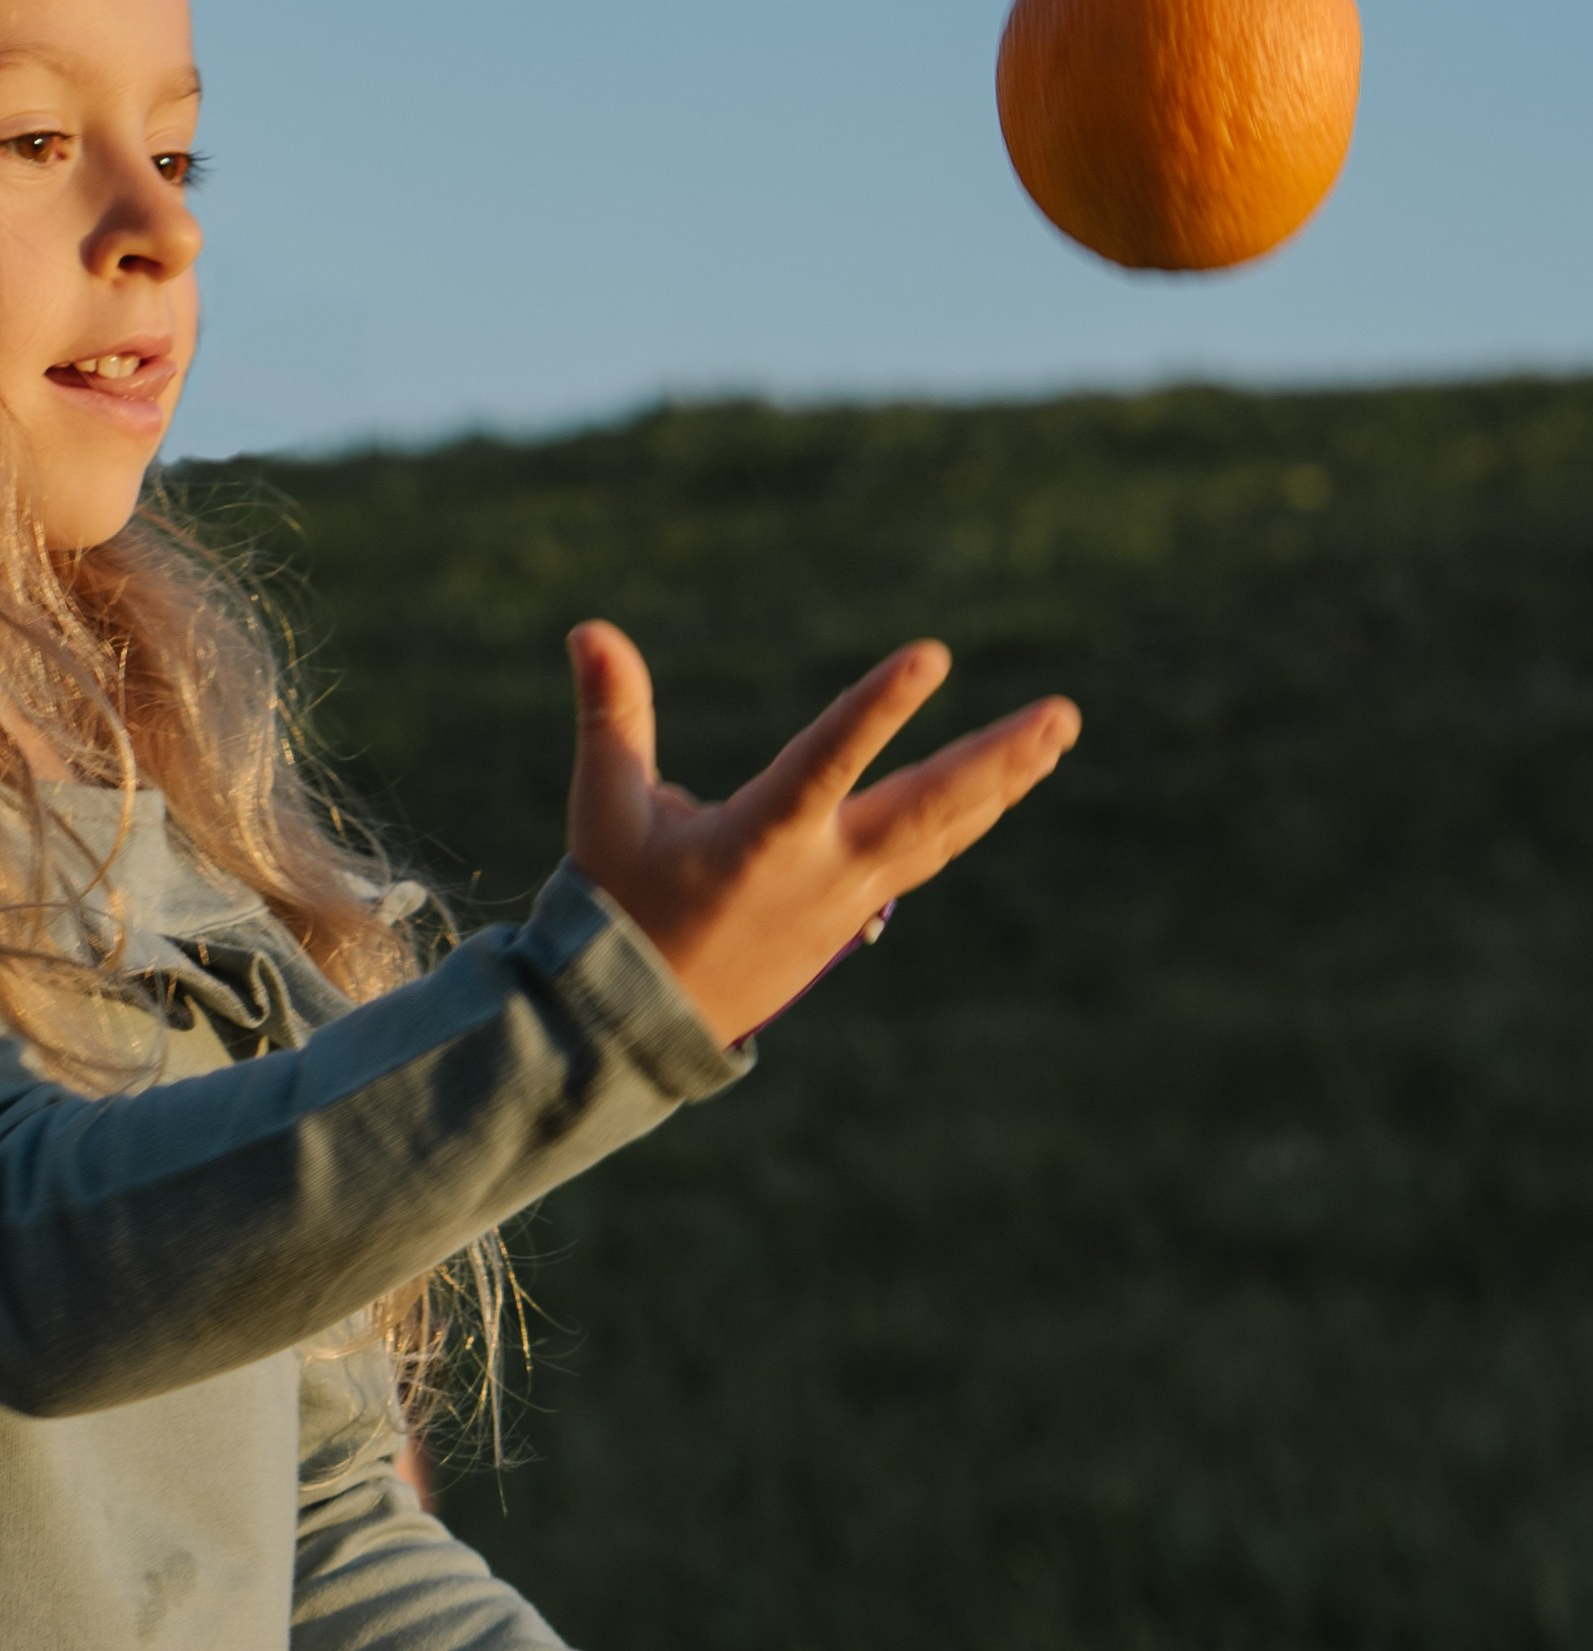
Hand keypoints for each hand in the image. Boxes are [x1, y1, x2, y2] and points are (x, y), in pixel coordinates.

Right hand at [566, 623, 1076, 1047]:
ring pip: (944, 832)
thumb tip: (588, 626)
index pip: (829, 760)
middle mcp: (821, 870)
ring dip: (1004, 781)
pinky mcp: (856, 914)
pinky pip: (931, 853)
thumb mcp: (607, 810)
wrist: (641, 1023)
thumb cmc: (621, 904)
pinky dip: (974, 813)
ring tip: (1056, 733)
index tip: (933, 656)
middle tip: (1062, 714)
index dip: (879, 708)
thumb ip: (613, 715)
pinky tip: (1010, 781)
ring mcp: (849, 898)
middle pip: (929, 810)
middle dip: (998, 760)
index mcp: (761, 840)